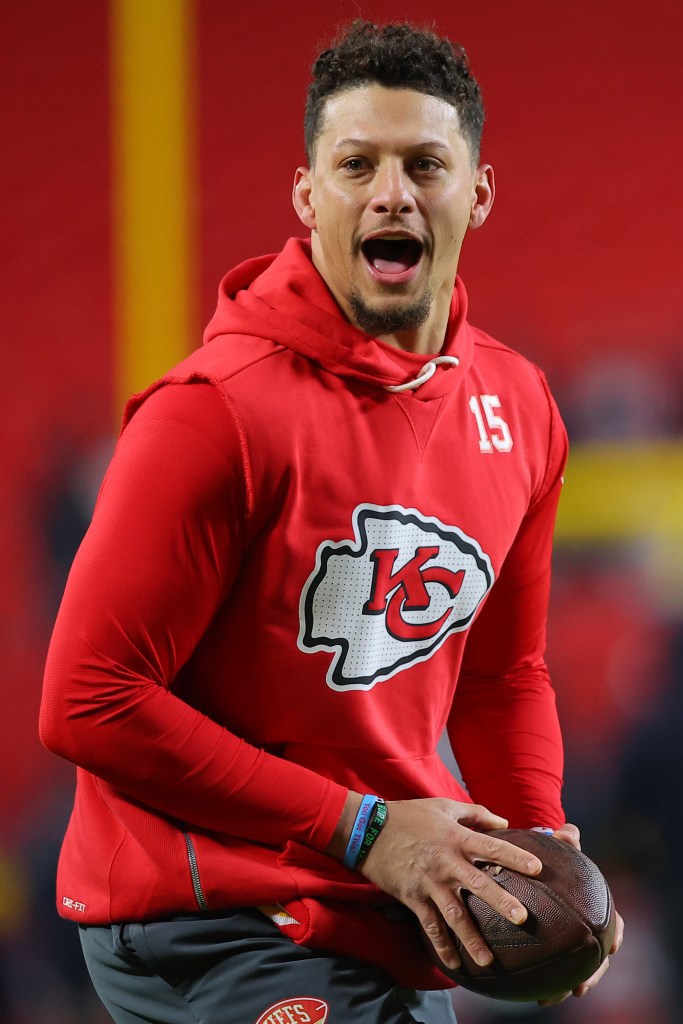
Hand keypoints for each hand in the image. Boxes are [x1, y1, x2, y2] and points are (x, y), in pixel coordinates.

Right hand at [355, 798, 542, 971]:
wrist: (369, 830)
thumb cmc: (410, 815)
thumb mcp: (443, 806)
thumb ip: (476, 813)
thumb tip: (504, 822)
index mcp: (456, 837)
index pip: (491, 847)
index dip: (515, 857)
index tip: (537, 869)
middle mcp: (446, 861)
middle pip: (478, 883)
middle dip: (501, 902)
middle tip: (523, 918)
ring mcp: (429, 882)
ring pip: (454, 913)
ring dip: (472, 938)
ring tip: (489, 961)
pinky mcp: (413, 897)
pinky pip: (430, 925)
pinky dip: (442, 945)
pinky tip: (456, 964)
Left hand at [537, 823, 624, 1006]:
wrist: (536, 868)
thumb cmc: (554, 857)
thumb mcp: (560, 846)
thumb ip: (566, 839)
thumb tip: (565, 833)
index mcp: (597, 908)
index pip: (615, 924)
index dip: (616, 936)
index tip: (613, 947)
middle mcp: (588, 930)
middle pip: (597, 958)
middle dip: (592, 976)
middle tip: (581, 986)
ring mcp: (570, 943)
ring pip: (575, 973)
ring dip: (565, 988)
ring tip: (552, 997)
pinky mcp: (550, 951)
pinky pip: (550, 972)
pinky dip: (545, 985)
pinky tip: (532, 995)